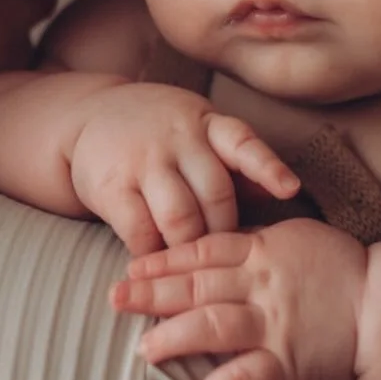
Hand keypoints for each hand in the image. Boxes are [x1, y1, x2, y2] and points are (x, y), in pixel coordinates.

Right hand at [70, 83, 298, 256]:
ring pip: (180, 218)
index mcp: (207, 124)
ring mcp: (143, 160)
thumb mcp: (200, 132)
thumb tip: (283, 193)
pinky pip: (141, 233)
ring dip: (190, 248)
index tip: (290, 189)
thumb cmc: (161, 134)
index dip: (268, 167)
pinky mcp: (112, 186)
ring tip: (193, 263)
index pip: (243, 143)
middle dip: (224, 231)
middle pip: (216, 194)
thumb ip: (236, 164)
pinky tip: (159, 261)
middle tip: (225, 254)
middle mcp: (178, 138)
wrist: (89, 116)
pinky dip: (154, 255)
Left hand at [110, 217, 367, 379]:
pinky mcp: (291, 363)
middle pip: (196, 287)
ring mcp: (275, 325)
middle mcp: (262, 286)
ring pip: (215, 327)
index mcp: (261, 252)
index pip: (201, 252)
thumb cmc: (338, 267)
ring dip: (176, 338)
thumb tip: (210, 241)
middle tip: (114, 299)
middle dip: (151, 294)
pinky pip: (255, 375)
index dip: (163, 260)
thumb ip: (252, 240)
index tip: (131, 267)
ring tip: (144, 350)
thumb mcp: (293, 236)